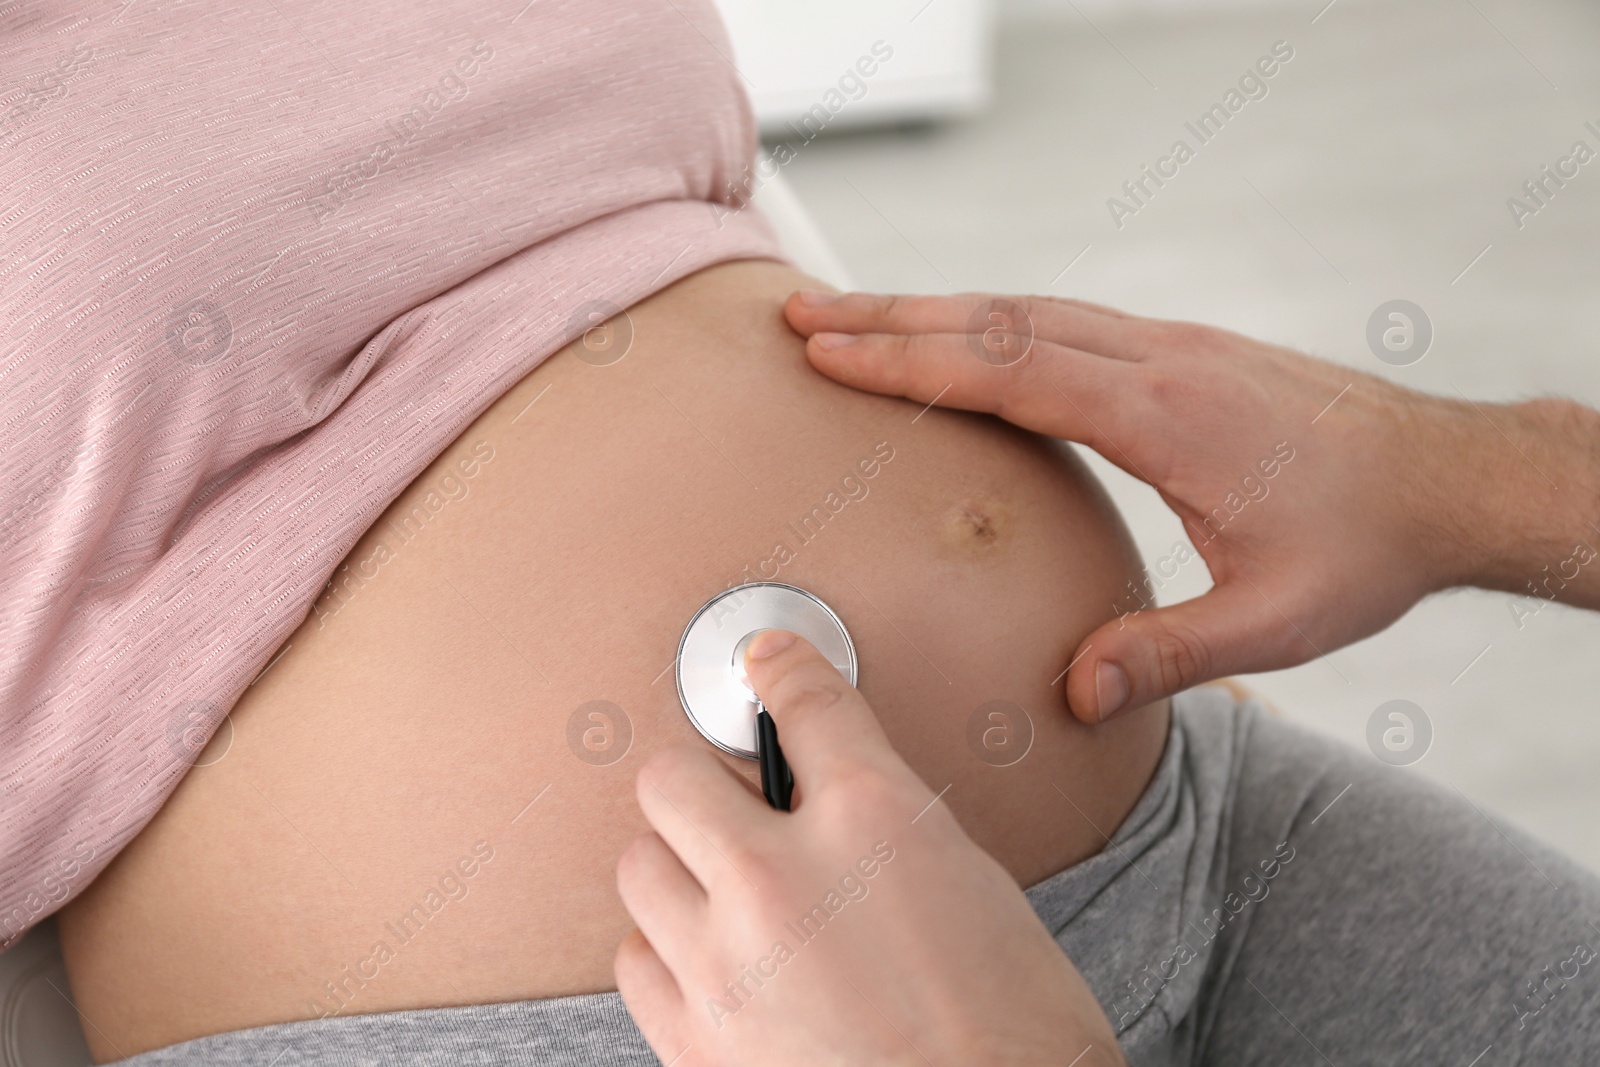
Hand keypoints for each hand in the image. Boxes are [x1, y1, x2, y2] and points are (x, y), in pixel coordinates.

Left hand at [614, 630, 1125, 1066]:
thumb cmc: (1014, 1029)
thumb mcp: (974, 884)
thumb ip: (884, 824)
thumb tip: (829, 801)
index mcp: (876, 818)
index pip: (802, 701)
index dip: (781, 668)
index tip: (767, 663)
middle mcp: (785, 876)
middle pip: (672, 776)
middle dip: (700, 780)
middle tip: (732, 801)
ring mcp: (728, 960)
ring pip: (639, 865)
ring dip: (679, 868)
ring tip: (724, 892)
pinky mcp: (695, 1039)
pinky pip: (633, 961)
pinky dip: (665, 952)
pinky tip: (711, 961)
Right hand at [784, 289, 1599, 721]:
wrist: (1452, 478)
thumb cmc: (1368, 546)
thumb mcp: (1276, 620)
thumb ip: (1168, 654)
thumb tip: (1070, 694)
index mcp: (1168, 415)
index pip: (1011, 372)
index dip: (912, 362)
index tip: (829, 352)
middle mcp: (1161, 360)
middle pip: (1001, 320)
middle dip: (892, 316)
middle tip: (799, 312)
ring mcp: (1172, 346)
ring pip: (1030, 310)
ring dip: (935, 309)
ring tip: (852, 314)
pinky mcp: (1182, 352)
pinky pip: (1065, 321)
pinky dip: (992, 321)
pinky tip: (961, 337)